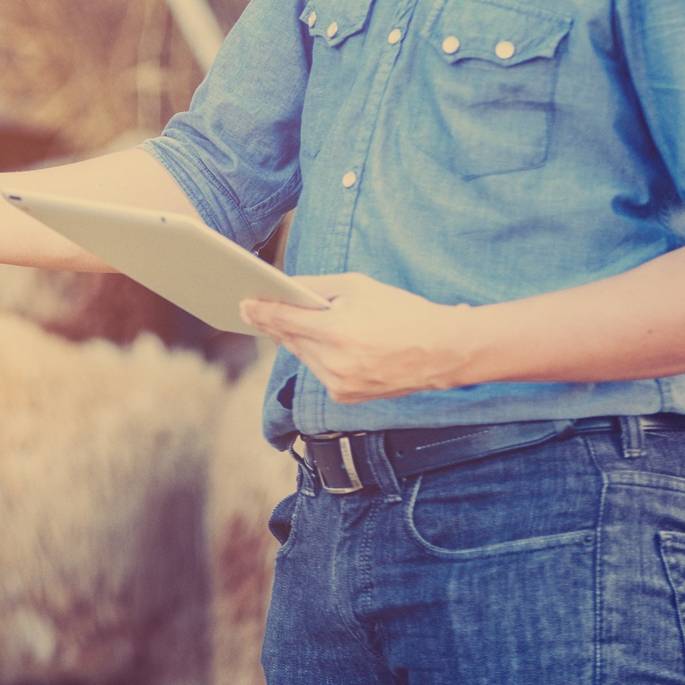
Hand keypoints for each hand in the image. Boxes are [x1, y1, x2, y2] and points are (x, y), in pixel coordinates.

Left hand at [239, 273, 475, 402]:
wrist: (442, 351)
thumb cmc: (401, 311)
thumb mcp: (358, 286)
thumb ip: (317, 286)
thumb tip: (285, 286)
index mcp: (338, 332)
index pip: (285, 319)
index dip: (261, 311)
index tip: (243, 304)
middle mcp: (335, 363)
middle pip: (289, 340)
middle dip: (272, 323)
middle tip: (252, 309)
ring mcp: (339, 385)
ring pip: (302, 357)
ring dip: (294, 340)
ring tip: (279, 322)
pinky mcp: (345, 397)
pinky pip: (319, 371)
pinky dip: (316, 356)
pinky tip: (315, 342)